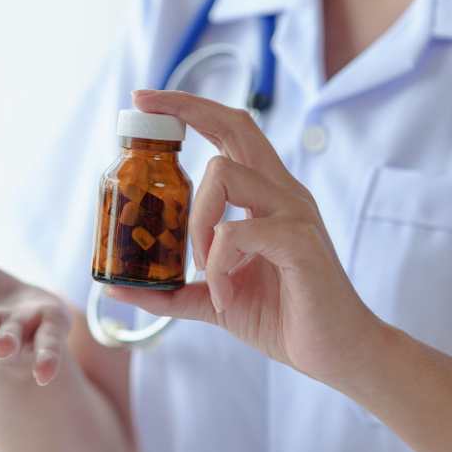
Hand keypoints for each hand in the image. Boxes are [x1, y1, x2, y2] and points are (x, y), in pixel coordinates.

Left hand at [102, 89, 385, 385]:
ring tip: (205, 271)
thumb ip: (171, 291)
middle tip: (142, 107)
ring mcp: (295, 213)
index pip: (231, 132)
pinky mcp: (300, 242)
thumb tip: (115, 289)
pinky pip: (238, 232)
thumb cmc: (284, 318)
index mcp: (265, 198)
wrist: (337, 352)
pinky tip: (225, 295)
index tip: (145, 99)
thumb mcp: (213, 300)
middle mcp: (283, 194)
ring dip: (198, 224)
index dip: (189, 108)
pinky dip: (219, 266)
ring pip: (225, 174)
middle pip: (236, 126)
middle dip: (185, 108)